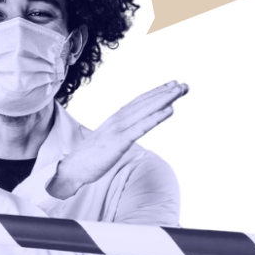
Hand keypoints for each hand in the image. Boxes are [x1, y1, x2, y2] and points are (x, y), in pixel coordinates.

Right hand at [46, 80, 188, 198]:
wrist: (71, 169)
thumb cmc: (87, 159)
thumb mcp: (106, 143)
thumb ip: (118, 137)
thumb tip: (126, 138)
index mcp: (114, 121)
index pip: (138, 103)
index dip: (154, 93)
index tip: (170, 86)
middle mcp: (117, 121)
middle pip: (144, 103)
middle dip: (165, 93)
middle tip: (183, 85)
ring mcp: (117, 130)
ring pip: (145, 110)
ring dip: (164, 99)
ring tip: (180, 90)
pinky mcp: (119, 142)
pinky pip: (141, 127)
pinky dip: (156, 117)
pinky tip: (170, 110)